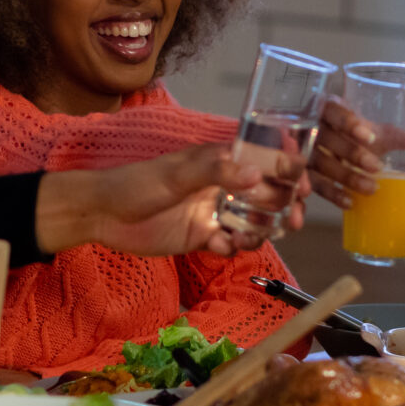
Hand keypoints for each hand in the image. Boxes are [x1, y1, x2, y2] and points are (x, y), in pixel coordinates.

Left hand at [34, 144, 292, 257]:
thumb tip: (257, 173)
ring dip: (264, 230)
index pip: (265, 158)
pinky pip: (231, 243)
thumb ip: (216, 171)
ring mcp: (215, 211)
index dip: (288, 168)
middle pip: (268, 193)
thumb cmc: (136, 183)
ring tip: (257, 236)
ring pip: (255, 221)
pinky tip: (222, 246)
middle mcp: (224, 184)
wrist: (103, 215)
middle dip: (285, 205)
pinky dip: (234, 247)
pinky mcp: (203, 237)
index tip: (302, 183)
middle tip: (292, 220)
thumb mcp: (176, 173)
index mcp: (220, 160)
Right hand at [310, 96, 389, 207]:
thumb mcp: (375, 132)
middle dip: (351, 154)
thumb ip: (398, 137)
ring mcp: (302, 150)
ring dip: (345, 177)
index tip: (370, 136)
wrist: (331, 150)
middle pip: (327, 139)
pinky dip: (332, 194)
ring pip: (320, 163)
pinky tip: (349, 202)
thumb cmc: (354, 136)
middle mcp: (311, 127)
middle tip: (376, 167)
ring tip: (371, 188)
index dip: (349, 123)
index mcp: (328, 108)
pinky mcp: (301, 173)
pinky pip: (314, 184)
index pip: (334, 112)